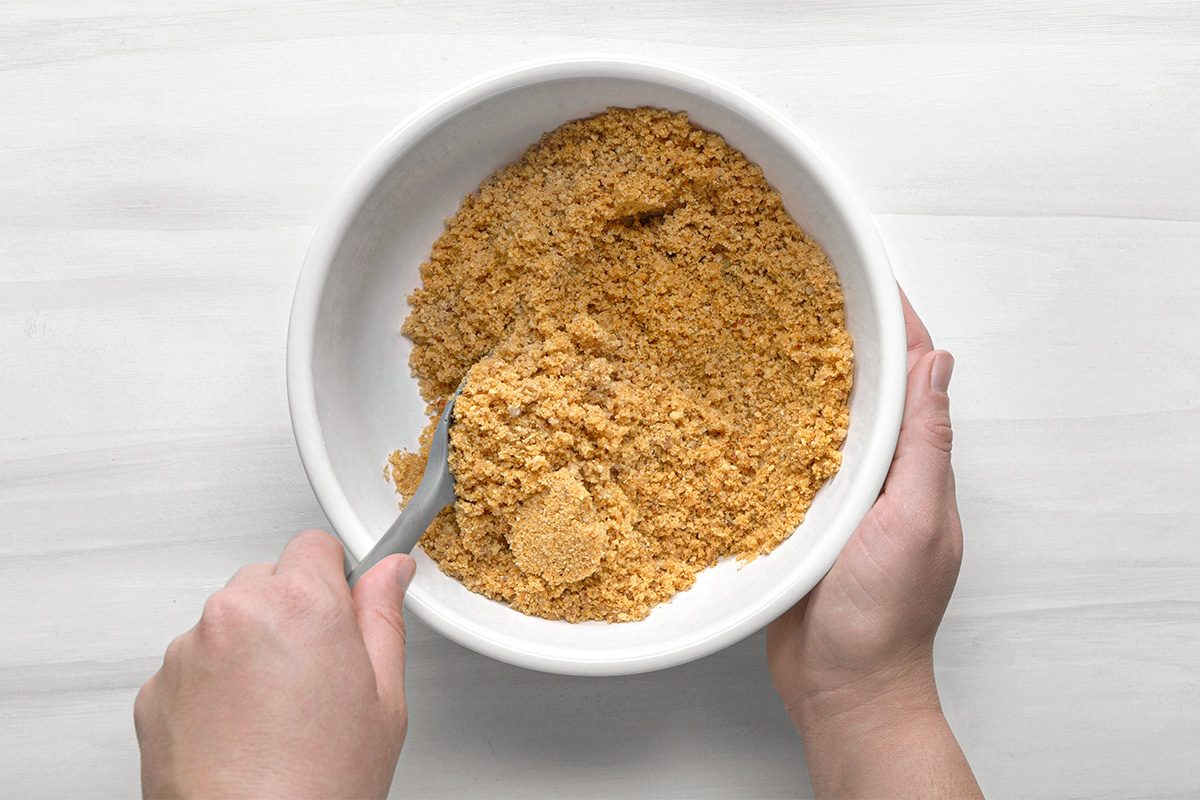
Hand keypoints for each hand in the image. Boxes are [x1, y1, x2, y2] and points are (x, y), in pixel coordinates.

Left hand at [135, 531, 414, 798]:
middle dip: (291, 612)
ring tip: (276, 710)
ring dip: (249, 646)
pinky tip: (242, 727)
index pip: (314, 545)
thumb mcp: (385, 697)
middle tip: (315, 671)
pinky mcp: (156, 687)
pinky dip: (213, 684)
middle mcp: (238, 612)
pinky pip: (193, 663)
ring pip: (228, 620)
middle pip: (268, 579)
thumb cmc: (319, 783)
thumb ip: (384, 617)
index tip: (340, 606)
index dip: (333, 577)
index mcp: (302, 603)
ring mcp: (189, 649)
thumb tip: (390, 572)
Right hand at [767, 289, 979, 797]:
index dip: (897, 325)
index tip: (868, 277)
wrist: (843, 690)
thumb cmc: (883, 619)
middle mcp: (882, 475)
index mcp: (917, 468)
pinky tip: (738, 410)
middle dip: (844, 339)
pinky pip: (786, 461)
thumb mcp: (913, 523)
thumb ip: (926, 446)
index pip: (914, 377)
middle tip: (803, 292)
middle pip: (867, 390)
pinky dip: (769, 428)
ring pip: (823, 422)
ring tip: (764, 332)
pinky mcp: (801, 520)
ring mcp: (841, 498)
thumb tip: (938, 366)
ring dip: (802, 378)